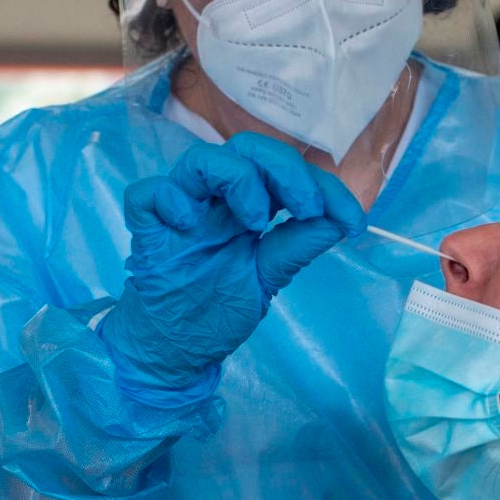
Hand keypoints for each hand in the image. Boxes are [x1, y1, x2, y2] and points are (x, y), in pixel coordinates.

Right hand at [98, 133, 364, 393]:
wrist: (172, 350)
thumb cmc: (216, 308)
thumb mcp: (267, 277)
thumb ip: (297, 247)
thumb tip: (339, 220)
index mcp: (246, 206)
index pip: (283, 172)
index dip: (324, 187)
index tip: (353, 222)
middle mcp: (214, 201)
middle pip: (245, 150)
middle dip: (286, 169)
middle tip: (307, 207)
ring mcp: (179, 213)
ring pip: (201, 161)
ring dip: (239, 179)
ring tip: (256, 222)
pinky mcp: (147, 234)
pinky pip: (147, 194)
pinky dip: (170, 198)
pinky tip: (189, 225)